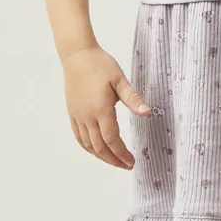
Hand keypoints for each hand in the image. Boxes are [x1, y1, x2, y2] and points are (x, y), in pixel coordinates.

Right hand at [62, 44, 150, 169]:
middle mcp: (87, 117)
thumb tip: (147, 113)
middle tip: (126, 165)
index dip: (121, 154)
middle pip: (99, 147)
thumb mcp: (120, 79)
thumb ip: (133, 98)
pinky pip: (79, 136)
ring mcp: (77, 116)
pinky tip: (95, 149)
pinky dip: (87, 147)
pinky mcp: (72, 112)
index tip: (131, 162)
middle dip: (113, 160)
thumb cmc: (100, 64)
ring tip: (113, 161)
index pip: (111, 140)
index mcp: (101, 110)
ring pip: (88, 144)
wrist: (77, 55)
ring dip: (101, 156)